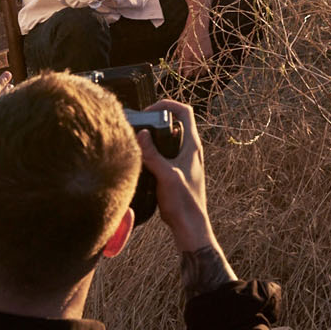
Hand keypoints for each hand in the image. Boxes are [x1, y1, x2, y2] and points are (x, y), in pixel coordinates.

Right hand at [136, 99, 210, 248]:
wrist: (190, 225)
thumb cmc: (184, 202)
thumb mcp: (166, 176)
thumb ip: (153, 155)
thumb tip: (141, 134)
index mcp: (192, 145)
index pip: (185, 111)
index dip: (167, 104)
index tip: (149, 110)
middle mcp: (191, 149)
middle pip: (174, 122)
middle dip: (156, 119)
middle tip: (140, 125)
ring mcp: (185, 160)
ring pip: (169, 139)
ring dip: (154, 137)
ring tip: (138, 141)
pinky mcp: (178, 170)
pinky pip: (165, 153)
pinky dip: (154, 151)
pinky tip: (142, 160)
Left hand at [172, 19, 212, 77]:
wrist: (198, 26)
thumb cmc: (187, 35)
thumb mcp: (179, 46)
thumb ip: (179, 57)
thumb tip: (179, 66)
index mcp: (186, 55)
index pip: (186, 72)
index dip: (184, 75)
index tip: (183, 75)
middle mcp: (195, 57)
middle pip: (194, 74)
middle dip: (191, 74)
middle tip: (189, 72)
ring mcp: (204, 56)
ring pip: (202, 72)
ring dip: (198, 72)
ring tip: (195, 69)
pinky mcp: (210, 54)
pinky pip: (208, 65)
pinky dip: (205, 66)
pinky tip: (201, 63)